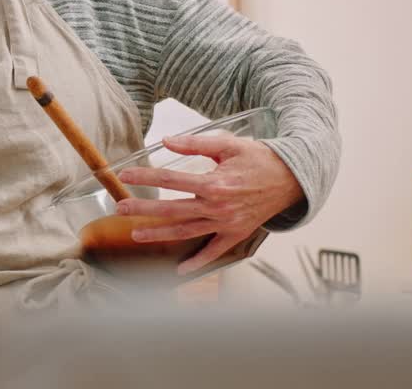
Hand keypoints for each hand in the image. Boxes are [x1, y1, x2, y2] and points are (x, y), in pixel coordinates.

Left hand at [114, 134, 303, 274]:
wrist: (292, 178)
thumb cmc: (259, 158)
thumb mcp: (228, 145)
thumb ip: (195, 144)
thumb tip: (166, 141)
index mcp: (214, 183)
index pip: (171, 180)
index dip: (146, 178)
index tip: (126, 176)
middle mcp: (218, 207)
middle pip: (172, 209)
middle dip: (143, 210)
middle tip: (120, 208)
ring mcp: (226, 224)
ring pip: (186, 232)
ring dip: (160, 234)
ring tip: (136, 234)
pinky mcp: (236, 234)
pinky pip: (214, 251)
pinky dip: (198, 262)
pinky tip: (179, 270)